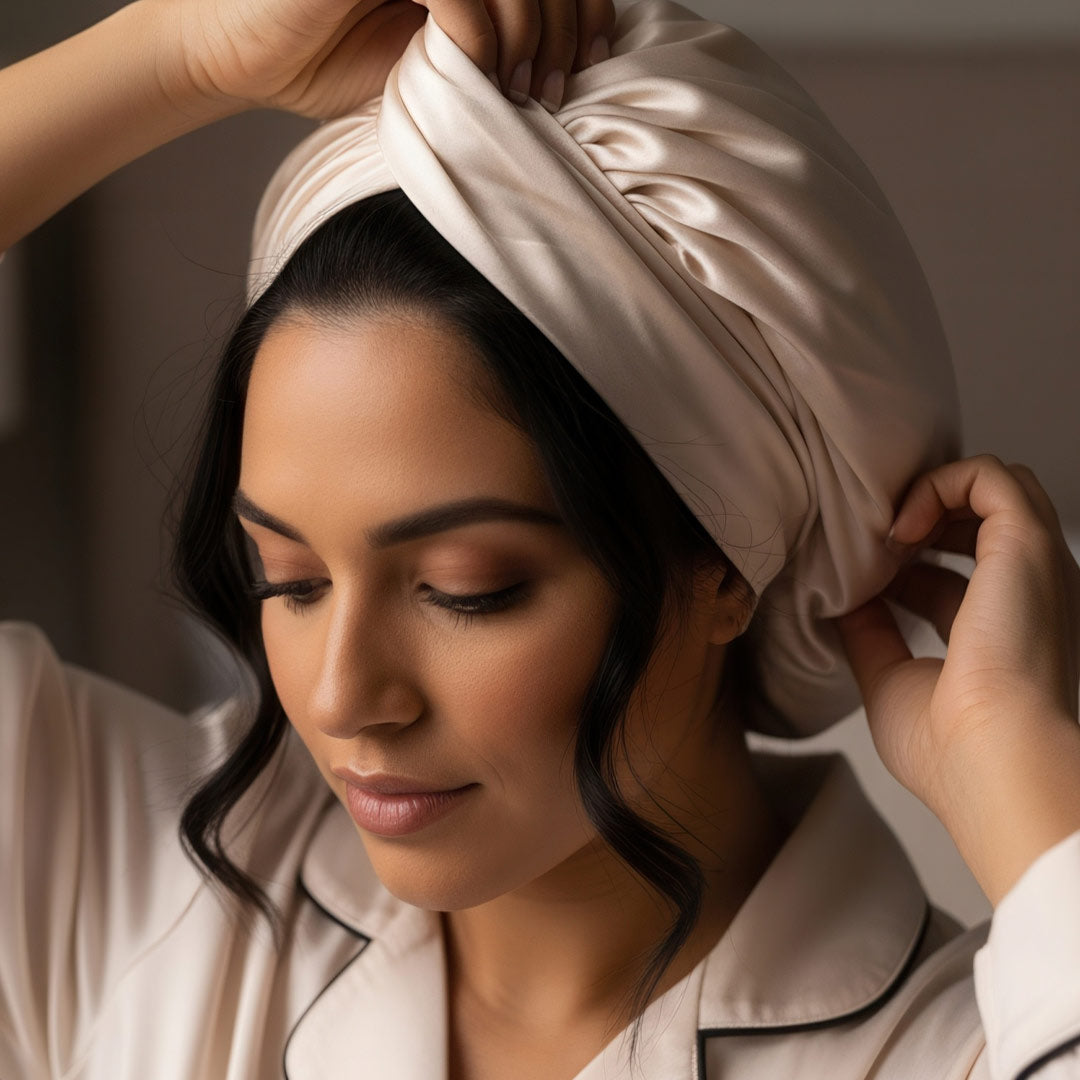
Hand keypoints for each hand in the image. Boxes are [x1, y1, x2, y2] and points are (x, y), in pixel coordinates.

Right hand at [150, 0, 615, 120]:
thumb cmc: (326, 59)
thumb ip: (485, 37)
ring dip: (528, 31)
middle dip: (564, 22)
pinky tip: (476, 73)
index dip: (584, 3)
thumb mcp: (428, 55)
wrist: (242, 57)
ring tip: (517, 89)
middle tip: (553, 87)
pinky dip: (480, 32)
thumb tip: (562, 58)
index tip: (590, 59)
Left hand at [831, 455, 1079, 817]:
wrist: (997, 765)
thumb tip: (842, 603)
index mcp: (1003, 633)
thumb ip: (870, 637)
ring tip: (889, 536)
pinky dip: (939, 484)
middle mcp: (1026, 595)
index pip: (956, 577)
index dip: (902, 569)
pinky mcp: (1027, 543)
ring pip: (995, 486)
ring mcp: (1033, 567)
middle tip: (874, 552)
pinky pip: (990, 475)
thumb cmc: (952, 751)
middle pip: (981, 522)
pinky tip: (901, 529)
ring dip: (932, 495)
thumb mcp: (891, 683)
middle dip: (923, 521)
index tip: (859, 585)